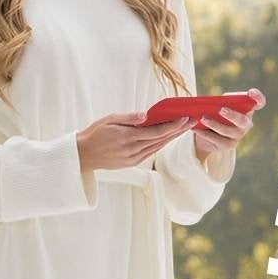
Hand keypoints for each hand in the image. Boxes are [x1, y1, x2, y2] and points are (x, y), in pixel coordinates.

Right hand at [76, 112, 192, 171]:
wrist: (84, 155)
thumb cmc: (95, 133)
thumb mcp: (109, 120)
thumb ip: (129, 118)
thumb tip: (146, 115)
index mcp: (127, 137)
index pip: (156, 131)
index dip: (173, 126)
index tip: (185, 118)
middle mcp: (133, 150)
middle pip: (162, 139)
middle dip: (179, 130)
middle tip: (193, 121)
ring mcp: (134, 158)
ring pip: (158, 146)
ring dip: (173, 137)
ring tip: (185, 128)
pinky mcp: (133, 162)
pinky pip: (152, 151)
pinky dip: (162, 143)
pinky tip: (170, 136)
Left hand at [189, 87, 264, 158]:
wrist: (208, 134)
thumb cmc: (214, 113)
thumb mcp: (217, 104)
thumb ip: (219, 101)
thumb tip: (211, 103)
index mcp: (247, 109)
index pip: (259, 102)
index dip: (258, 98)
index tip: (251, 93)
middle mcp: (246, 123)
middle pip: (243, 120)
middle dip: (232, 115)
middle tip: (221, 109)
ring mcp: (238, 135)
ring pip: (227, 131)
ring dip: (214, 124)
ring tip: (203, 118)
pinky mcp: (228, 145)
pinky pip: (216, 139)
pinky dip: (204, 133)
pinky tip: (195, 128)